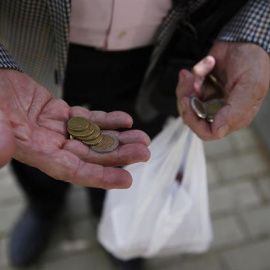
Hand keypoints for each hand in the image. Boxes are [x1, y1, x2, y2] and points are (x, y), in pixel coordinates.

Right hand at [0, 69, 149, 187]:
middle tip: (144, 152)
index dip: (100, 176)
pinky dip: (108, 119)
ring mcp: (60, 129)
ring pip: (95, 137)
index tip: (126, 180)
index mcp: (37, 152)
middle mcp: (52, 145)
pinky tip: (125, 120)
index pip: (73, 171)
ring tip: (142, 138)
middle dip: (118, 155)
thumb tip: (1, 154)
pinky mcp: (64, 114)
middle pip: (91, 154)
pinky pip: (90, 119)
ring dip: (119, 138)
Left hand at [176, 41, 269, 139]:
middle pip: (192, 118)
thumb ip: (236, 110)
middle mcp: (220, 112)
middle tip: (191, 83)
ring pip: (186, 104)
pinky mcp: (201, 89)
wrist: (244, 39)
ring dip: (188, 85)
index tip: (189, 102)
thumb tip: (218, 131)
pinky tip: (206, 64)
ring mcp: (208, 100)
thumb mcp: (250, 85)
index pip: (208, 132)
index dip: (194, 121)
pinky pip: (186, 88)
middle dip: (187, 100)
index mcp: (234, 117)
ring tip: (197, 71)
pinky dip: (192, 75)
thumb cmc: (252, 62)